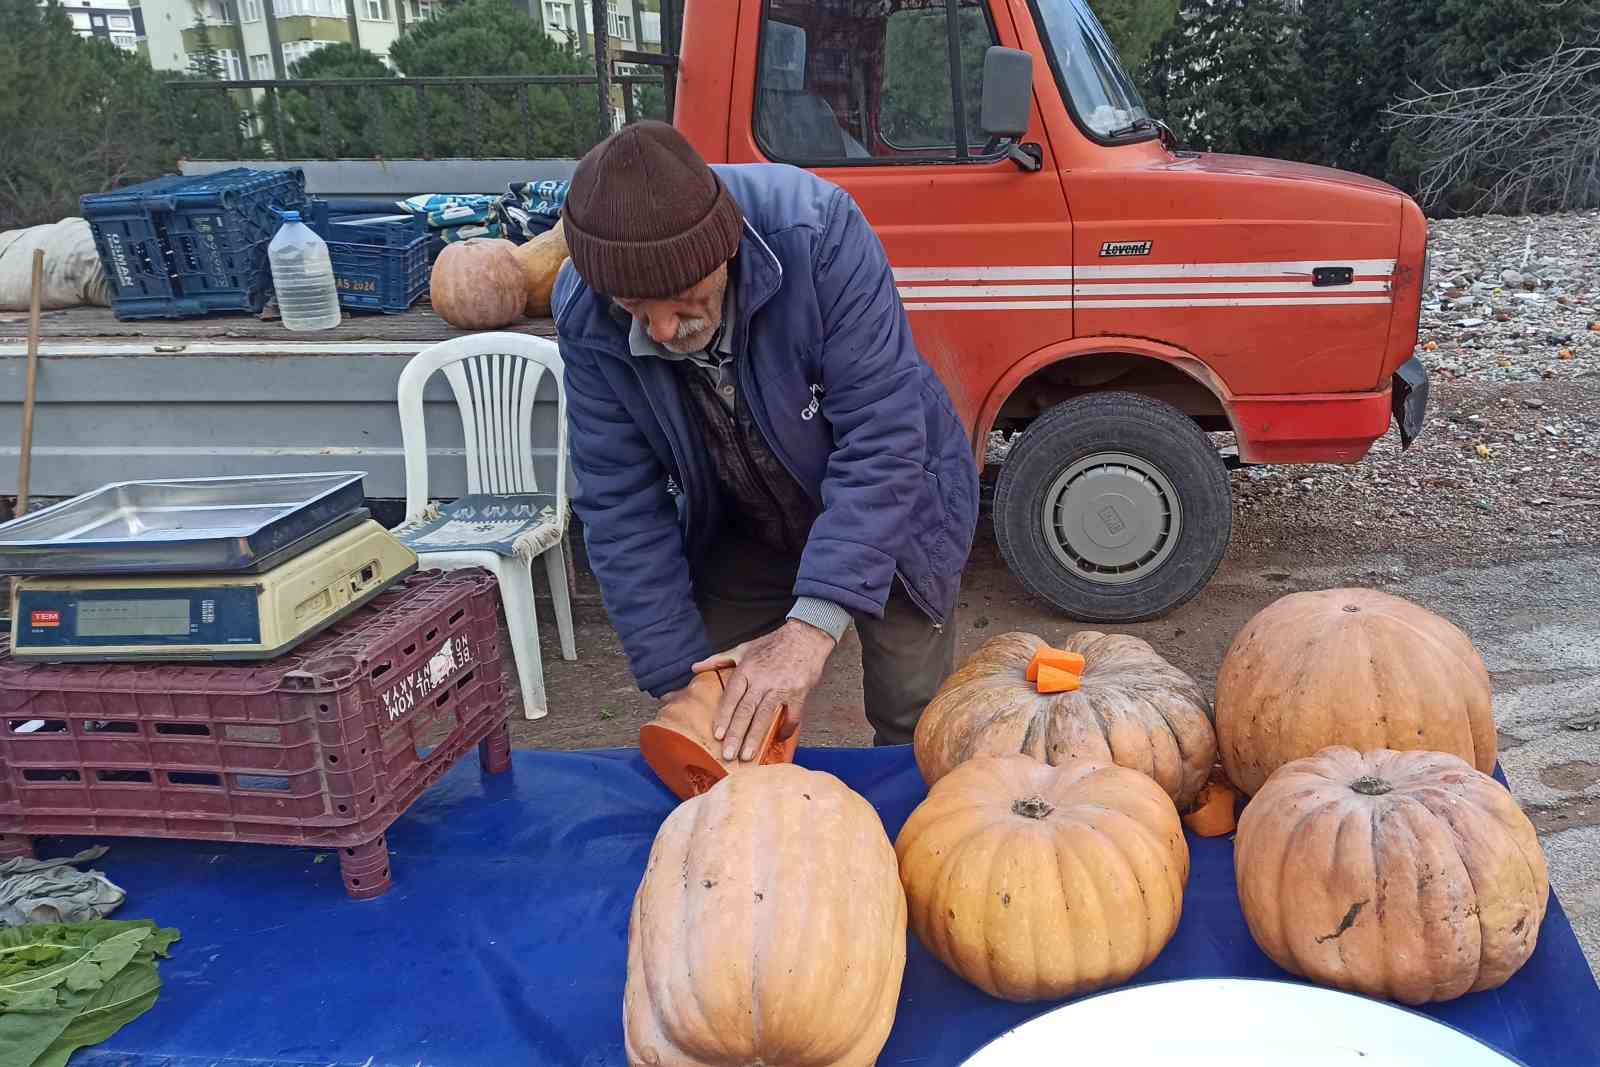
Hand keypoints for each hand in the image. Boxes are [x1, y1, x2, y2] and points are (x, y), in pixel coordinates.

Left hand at [692, 621, 835, 761]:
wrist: (805, 635)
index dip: (724, 717)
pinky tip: (779, 739)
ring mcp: (781, 688)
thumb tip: (695, 667)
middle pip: (746, 711)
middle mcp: (762, 680)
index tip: (717, 734)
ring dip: (755, 737)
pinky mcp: (799, 693)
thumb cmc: (773, 643)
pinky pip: (792, 715)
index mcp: (746, 670)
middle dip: (736, 734)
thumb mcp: (743, 648)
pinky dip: (786, 728)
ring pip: (765, 716)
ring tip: (747, 755)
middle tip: (728, 754)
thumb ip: (719, 660)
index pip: (731, 697)